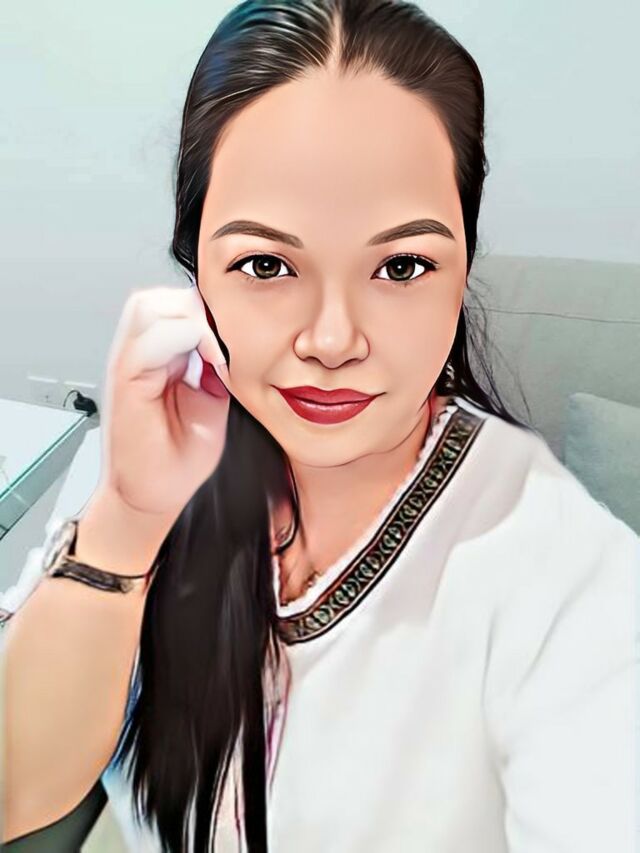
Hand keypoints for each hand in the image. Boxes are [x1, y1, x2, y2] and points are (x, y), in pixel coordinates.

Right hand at [96, 285, 230, 518]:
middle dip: (198, 307)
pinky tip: (210, 363)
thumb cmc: (179, 457)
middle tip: (228, 339)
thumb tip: (236, 343)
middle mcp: (140, 355)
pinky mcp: (126, 384)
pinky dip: (184, 339)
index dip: (210, 311)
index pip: (177, 305)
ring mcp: (130, 367)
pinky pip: (147, 342)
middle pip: (159, 297)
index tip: (242, 336)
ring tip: (218, 351)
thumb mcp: (213, 400)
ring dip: (189, 318)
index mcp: (160, 356)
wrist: (156, 496)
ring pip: (147, 306)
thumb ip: (218, 368)